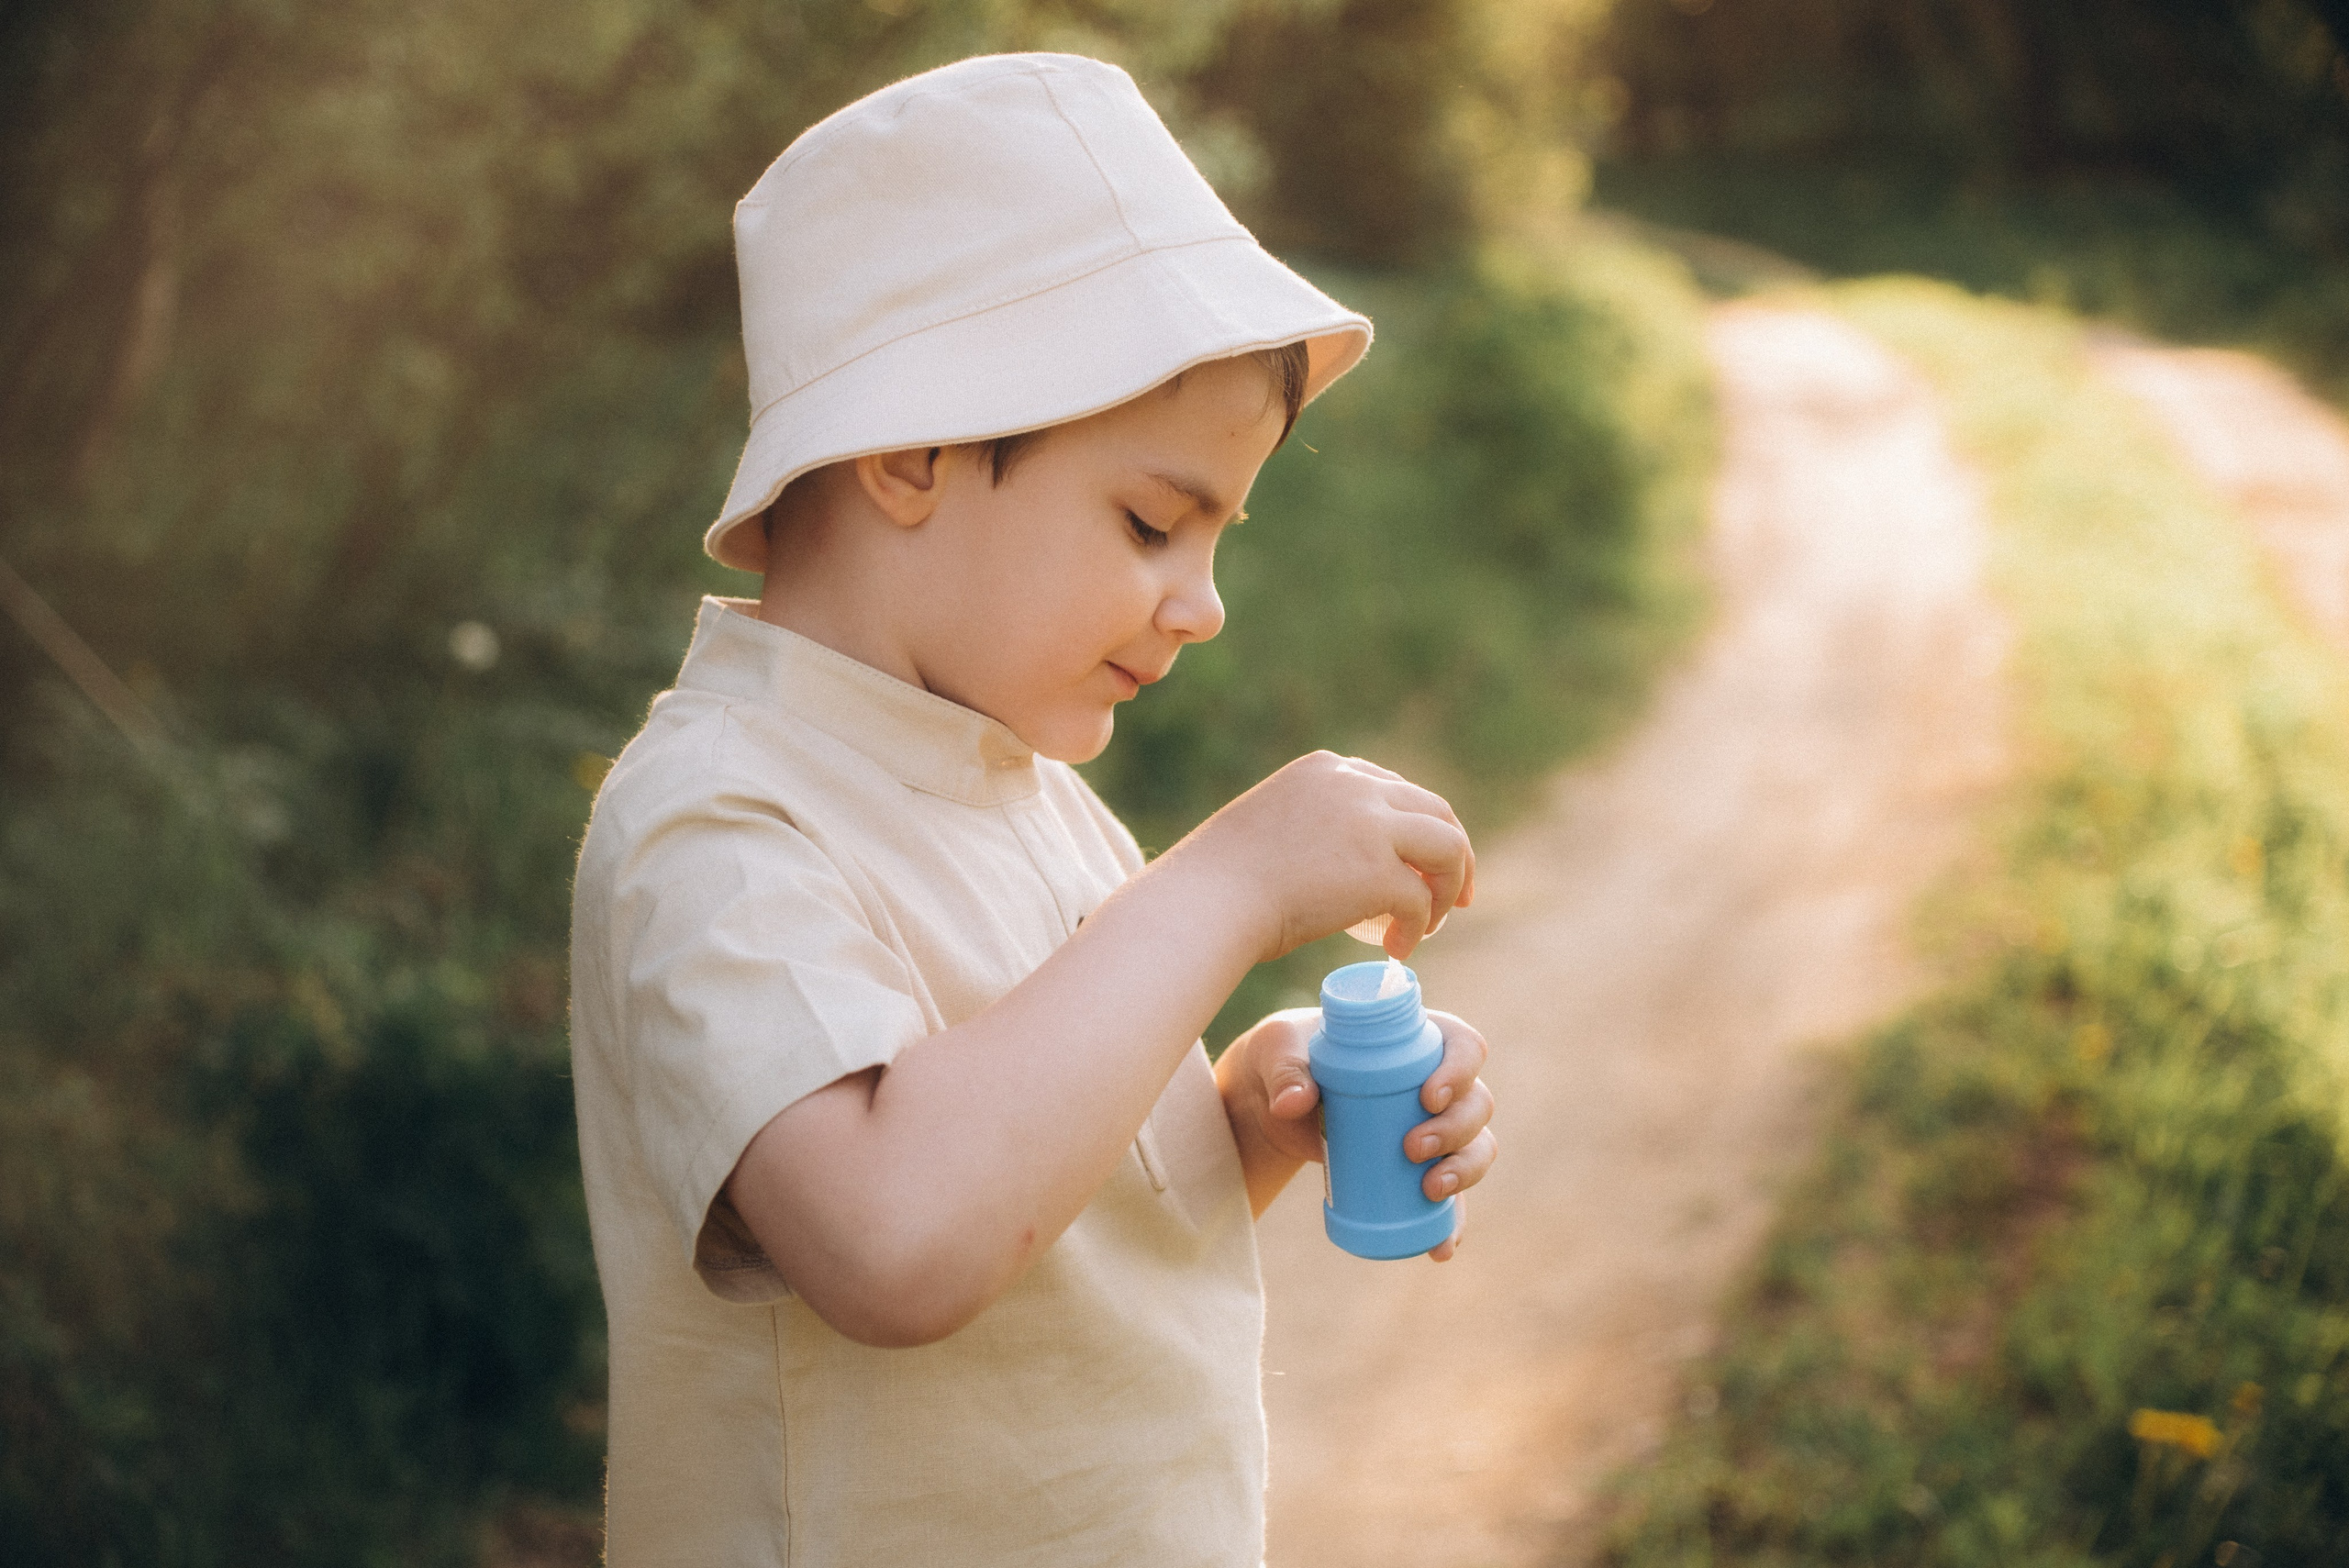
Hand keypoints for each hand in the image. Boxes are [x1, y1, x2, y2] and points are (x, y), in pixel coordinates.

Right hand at [1170, 751, 1475, 964]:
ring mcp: (1370, 825)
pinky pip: (1418, 900)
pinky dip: (1416, 928)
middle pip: (1435, 811)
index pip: (1395, 790)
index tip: (1421, 864)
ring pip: (1446, 847)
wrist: (1206, 903)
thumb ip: (1315, 828)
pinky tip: (1396, 951)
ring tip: (1430, 925)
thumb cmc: (1222, 881)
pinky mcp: (1376, 871)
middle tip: (1455, 898)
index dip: (1417, 829)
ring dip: (1446, 889)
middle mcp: (1354, 785)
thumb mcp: (1271, 828)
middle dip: (1453, 855)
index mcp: (1326, 769)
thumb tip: (1344, 863)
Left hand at [1219, 1006, 1496, 1258]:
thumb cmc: (1284, 1058)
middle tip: (1412, 1148)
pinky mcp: (1419, 1168)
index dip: (1460, 1070)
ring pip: (1476, 1147)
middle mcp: (1437, 1082)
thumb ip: (1284, 1069)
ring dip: (1465, 1171)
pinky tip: (1441, 1247)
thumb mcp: (1277, 1050)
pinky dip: (1451, 1222)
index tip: (1428, 1097)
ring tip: (1430, 1189)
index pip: (1463, 1046)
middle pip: (1476, 1102)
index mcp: (1417, 1040)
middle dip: (1456, 1129)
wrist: (1272, 1102)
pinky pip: (1451, 1196)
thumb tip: (1293, 1104)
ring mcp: (1433, 1127)